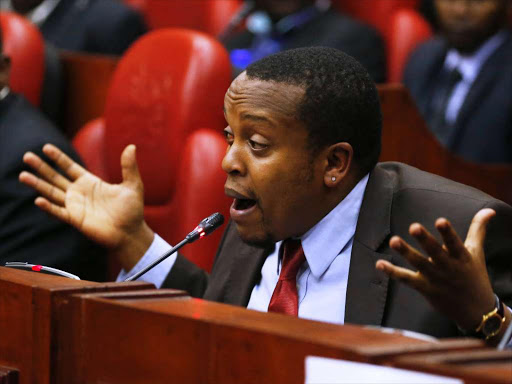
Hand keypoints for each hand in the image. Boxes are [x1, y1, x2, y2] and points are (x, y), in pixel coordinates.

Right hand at [19, 144, 153, 269]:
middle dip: (42, 167)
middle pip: (55, 177)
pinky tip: (39, 200)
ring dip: (38, 184)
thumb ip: (129, 167)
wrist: (131, 233)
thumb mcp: (133, 185)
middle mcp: (79, 192)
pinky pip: (59, 212)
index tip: (46, 147)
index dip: (58, 158)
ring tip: (23, 175)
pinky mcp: (76, 219)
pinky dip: (49, 207)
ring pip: (52, 192)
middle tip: (27, 156)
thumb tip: (131, 146)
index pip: (70, 167)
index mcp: (90, 182)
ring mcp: (75, 206)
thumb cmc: (132, 210)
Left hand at [376, 209, 497, 331]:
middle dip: (425, 240)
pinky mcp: (425, 288)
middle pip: (435, 252)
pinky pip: (407, 280)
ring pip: (419, 264)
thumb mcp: (476, 252)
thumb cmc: (474, 276)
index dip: (448, 233)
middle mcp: (448, 267)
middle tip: (414, 227)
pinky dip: (393, 272)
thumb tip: (489, 210)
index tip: (440, 220)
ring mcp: (435, 279)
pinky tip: (379, 264)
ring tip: (393, 240)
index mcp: (462, 256)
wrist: (477, 312)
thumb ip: (478, 229)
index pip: (455, 242)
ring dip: (406, 252)